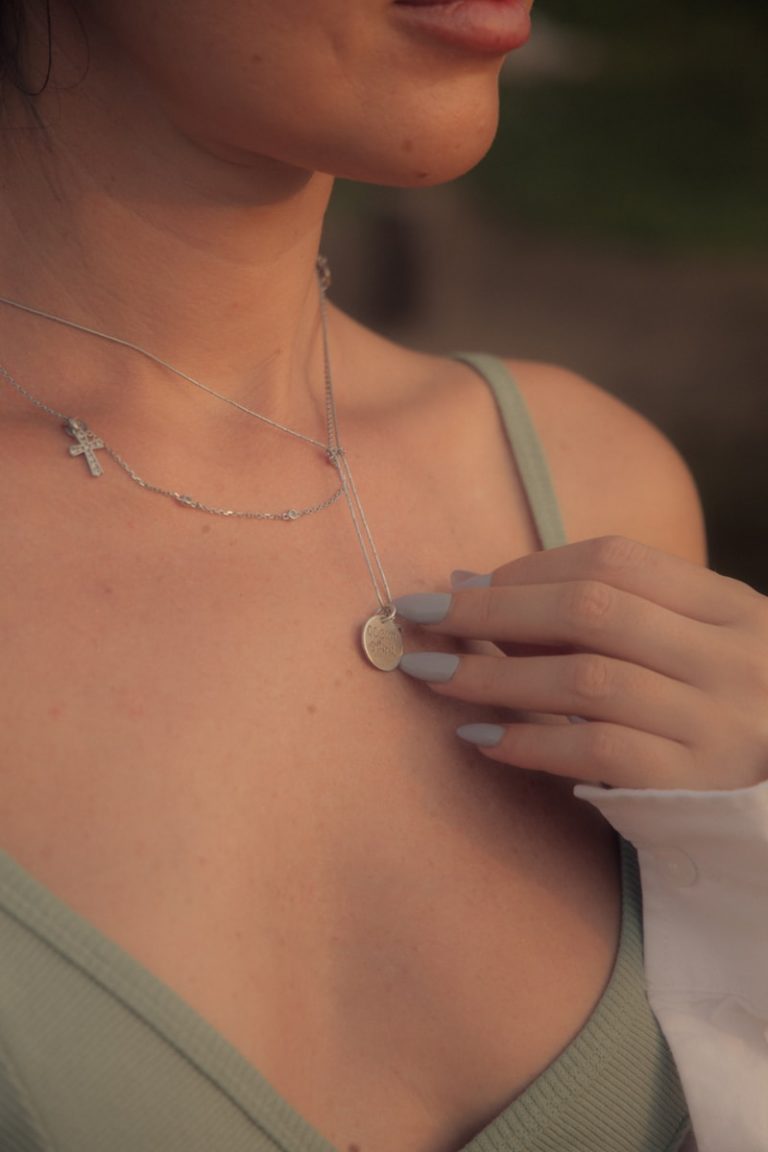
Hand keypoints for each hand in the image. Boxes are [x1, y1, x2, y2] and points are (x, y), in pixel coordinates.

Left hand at [395, 536, 767, 791]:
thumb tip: (475, 582)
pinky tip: (480, 737)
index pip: (614, 560)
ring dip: (494, 675)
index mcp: (729, 607)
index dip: (529, 568)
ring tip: (433, 674)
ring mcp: (718, 722)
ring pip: (586, 680)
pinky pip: (597, 754)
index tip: (466, 584)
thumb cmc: (731, 713)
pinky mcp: (697, 786)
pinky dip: (530, 742)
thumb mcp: (698, 648)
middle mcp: (729, 657)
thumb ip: (613, 617)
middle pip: (590, 609)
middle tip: (422, 615)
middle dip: (493, 609)